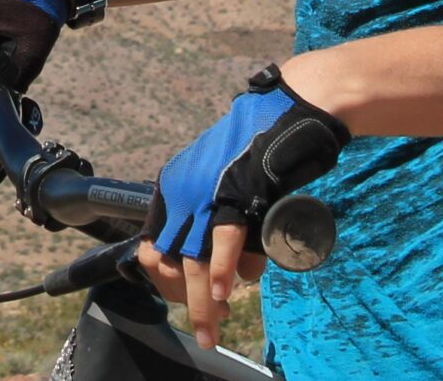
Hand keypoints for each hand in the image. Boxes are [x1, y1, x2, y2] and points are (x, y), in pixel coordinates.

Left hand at [135, 65, 346, 349]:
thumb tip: (238, 271)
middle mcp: (182, 191)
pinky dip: (220, 270)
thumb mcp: (229, 187)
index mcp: (174, 188)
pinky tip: (222, 293)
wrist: (287, 111)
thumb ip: (226, 226)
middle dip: (186, 300)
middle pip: (172, 260)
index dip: (168, 281)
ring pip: (194, 260)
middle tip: (205, 329)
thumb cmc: (263, 150)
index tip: (188, 300)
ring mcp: (207, 192)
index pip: (155, 247)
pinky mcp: (236, 193)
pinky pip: (223, 240)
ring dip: (202, 302)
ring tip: (211, 329)